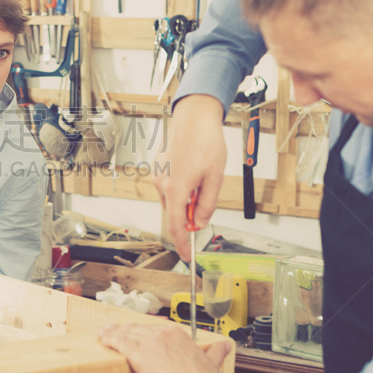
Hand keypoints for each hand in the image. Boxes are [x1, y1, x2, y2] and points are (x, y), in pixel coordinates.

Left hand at [99, 323, 231, 372]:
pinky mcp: (139, 354)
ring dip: (113, 332)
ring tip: (104, 333)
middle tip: (113, 329)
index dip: (141, 329)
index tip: (134, 330)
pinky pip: (120, 343)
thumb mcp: (211, 363)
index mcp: (178, 335)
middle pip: (138, 329)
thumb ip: (216, 352)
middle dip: (124, 329)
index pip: (153, 329)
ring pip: (126, 333)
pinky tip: (105, 340)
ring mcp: (150, 343)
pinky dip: (111, 340)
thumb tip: (225, 345)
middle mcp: (163, 335)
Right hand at [154, 95, 225, 261]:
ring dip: (186, 198)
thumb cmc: (205, 142)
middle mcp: (161, 184)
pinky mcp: (157, 168)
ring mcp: (157, 175)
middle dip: (189, 213)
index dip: (182, 244)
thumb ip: (208, 204)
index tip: (186, 255)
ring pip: (172, 199)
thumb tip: (201, 221)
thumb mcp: (215, 177)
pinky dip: (180, 186)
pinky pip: (168, 186)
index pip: (177, 227)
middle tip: (206, 198)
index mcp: (176, 189)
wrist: (193, 117)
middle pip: (175, 213)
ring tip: (201, 176)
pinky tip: (192, 169)